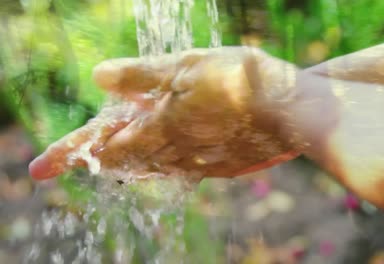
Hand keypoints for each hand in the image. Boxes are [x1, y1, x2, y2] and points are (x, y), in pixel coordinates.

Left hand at [29, 47, 299, 181]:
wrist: (294, 112)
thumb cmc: (241, 82)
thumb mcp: (186, 67)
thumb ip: (141, 77)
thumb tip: (98, 77)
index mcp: (159, 130)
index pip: (101, 146)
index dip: (68, 153)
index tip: (39, 167)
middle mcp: (174, 155)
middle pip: (123, 161)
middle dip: (95, 156)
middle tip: (74, 153)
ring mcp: (198, 164)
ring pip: (151, 165)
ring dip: (129, 157)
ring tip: (116, 147)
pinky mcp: (221, 166)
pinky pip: (180, 165)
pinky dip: (163, 155)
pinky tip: (167, 145)